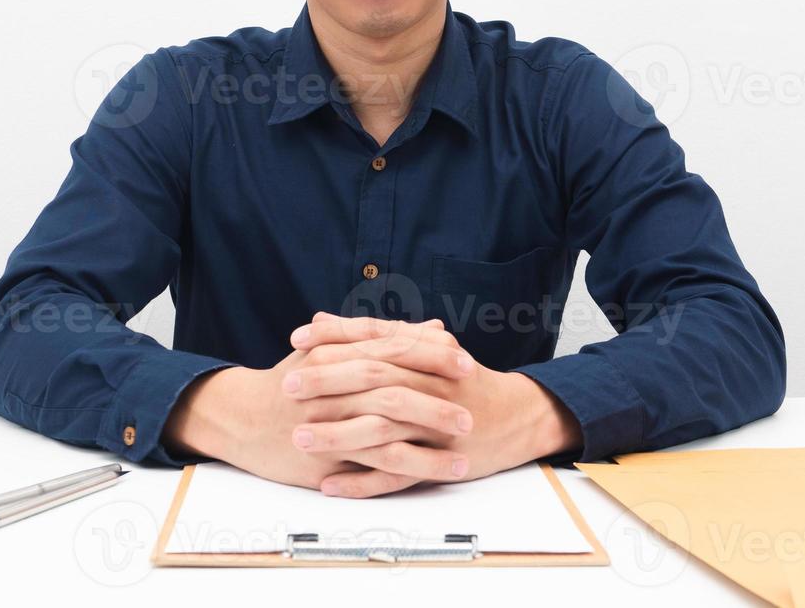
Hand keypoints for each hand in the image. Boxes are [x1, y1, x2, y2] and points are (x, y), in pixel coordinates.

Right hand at [162, 318, 474, 492]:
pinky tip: (438, 473)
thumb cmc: (294, 382)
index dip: (430, 356)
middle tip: (472, 406)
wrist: (242, 417)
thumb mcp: (334, 351)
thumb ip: (390, 339)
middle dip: (437, 397)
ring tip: (465, 444)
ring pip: (387, 427)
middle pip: (393, 386)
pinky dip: (409, 468)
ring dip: (430, 436)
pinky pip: (374, 464)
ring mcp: (329, 420)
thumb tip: (435, 328)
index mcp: (339, 354)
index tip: (465, 363)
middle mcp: (334, 384)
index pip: (392, 349)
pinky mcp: (326, 455)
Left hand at [286, 312, 553, 497]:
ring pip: (383, 427)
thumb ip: (372, 335)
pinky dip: (362, 481)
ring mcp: (439, 424)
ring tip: (300, 437)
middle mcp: (434, 382)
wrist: (516, 417)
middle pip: (375, 377)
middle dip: (328, 381)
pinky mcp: (441, 460)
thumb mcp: (423, 349)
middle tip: (288, 385)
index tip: (298, 338)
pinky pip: (398, 472)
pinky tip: (330, 483)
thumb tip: (320, 319)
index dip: (336, 335)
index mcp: (429, 350)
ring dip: (338, 434)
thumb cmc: (460, 380)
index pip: (376, 336)